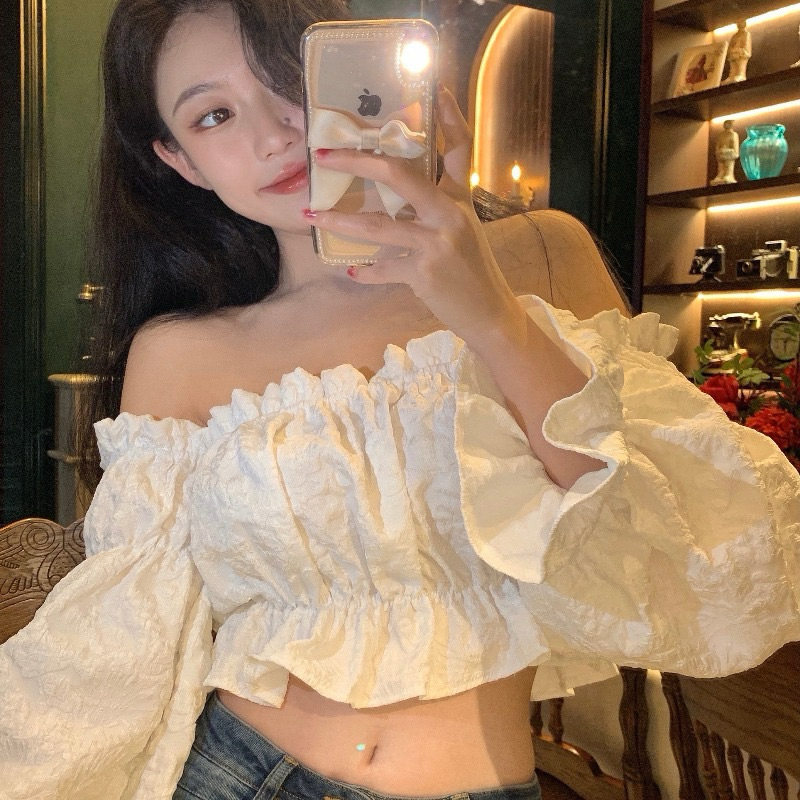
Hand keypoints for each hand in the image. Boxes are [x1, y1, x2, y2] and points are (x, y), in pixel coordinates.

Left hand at [305, 87, 525, 346]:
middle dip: (357, 162)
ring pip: (379, 226)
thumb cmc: (471, 270)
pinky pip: (384, 268)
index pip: (457, 149)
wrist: (489, 313)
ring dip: (342, 220)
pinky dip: (366, 271)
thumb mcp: (462, 230)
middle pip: (400, 176)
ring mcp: (437, 243)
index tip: (435, 90)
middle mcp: (450, 214)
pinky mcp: (425, 273)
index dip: (448, 118)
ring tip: (312, 213)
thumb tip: (397, 193)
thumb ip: (435, 208)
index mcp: (460, 199)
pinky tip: (351, 269)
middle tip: (323, 155)